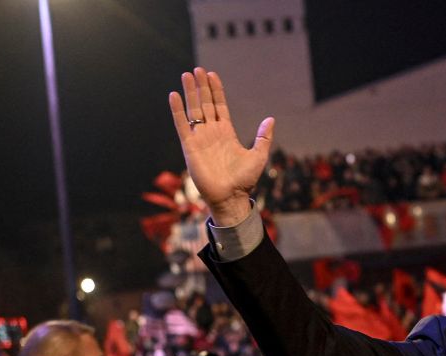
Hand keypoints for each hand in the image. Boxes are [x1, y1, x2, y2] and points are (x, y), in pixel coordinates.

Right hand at [169, 67, 274, 225]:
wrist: (231, 197)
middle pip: (204, 104)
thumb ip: (263, 137)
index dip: (216, 90)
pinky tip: (174, 95)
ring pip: (193, 110)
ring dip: (190, 93)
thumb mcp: (259, 156)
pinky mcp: (190, 147)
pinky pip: (182, 125)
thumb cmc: (245, 180)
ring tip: (186, 75)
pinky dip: (177, 111)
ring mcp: (200, 138)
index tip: (212, 75)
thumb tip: (271, 119)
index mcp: (226, 132)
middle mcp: (212, 132)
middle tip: (197, 69)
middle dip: (201, 87)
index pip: (219, 106)